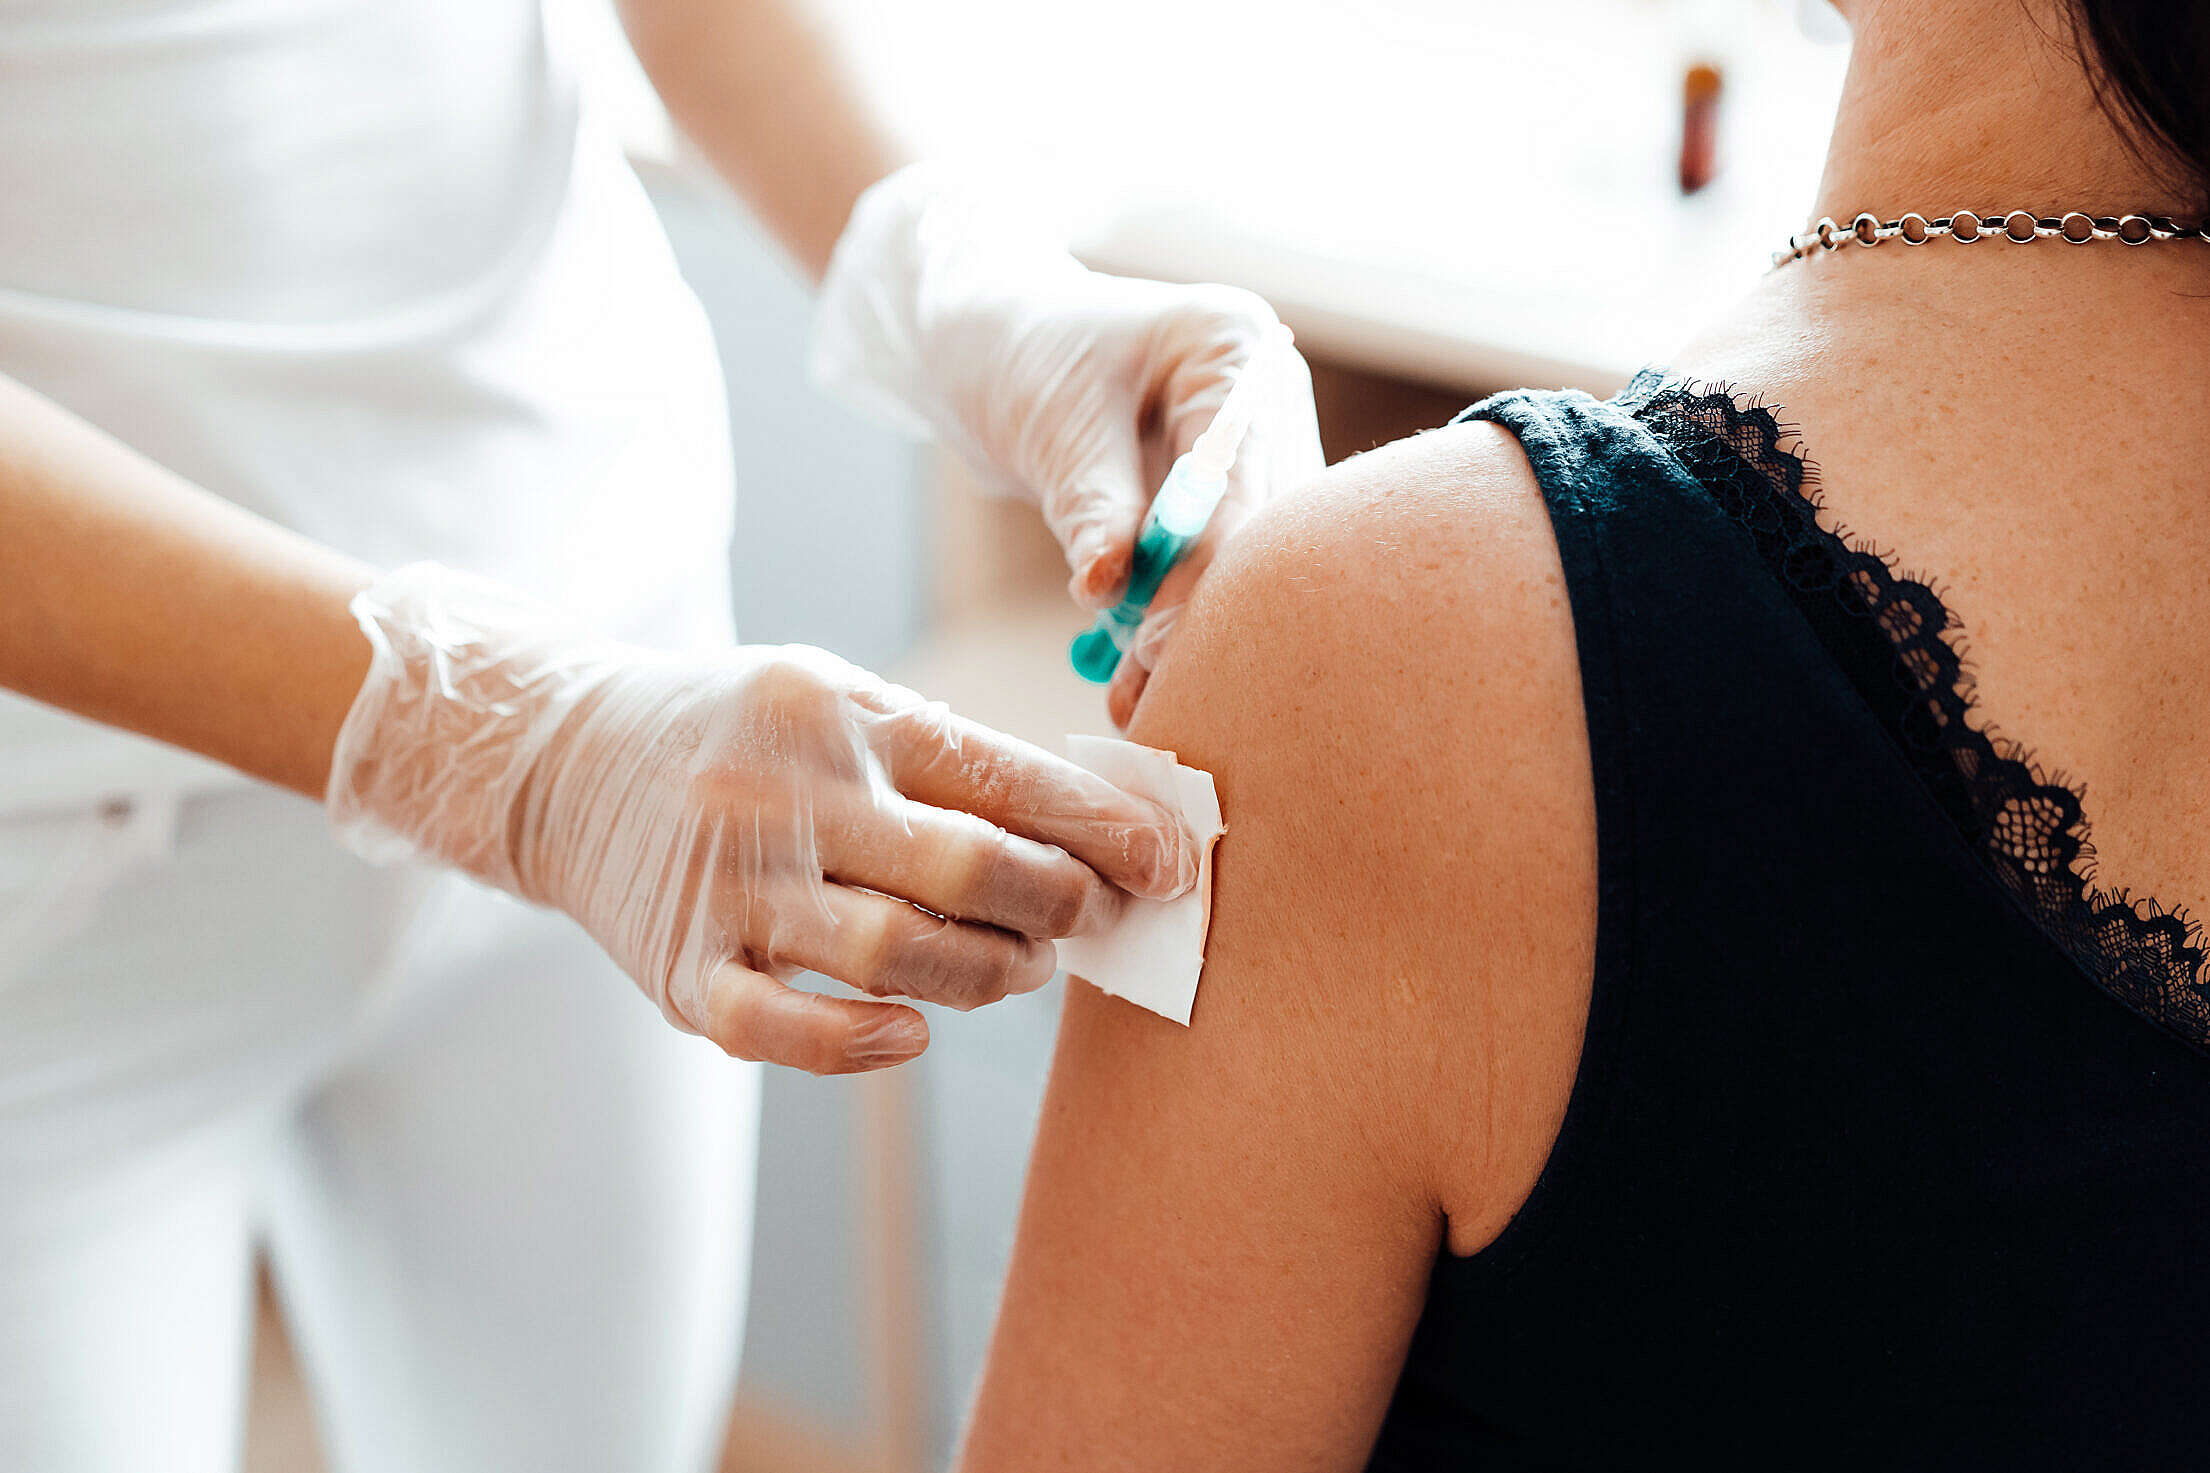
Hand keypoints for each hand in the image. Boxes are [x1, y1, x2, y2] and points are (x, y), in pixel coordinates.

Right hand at [326, 565, 1194, 1073]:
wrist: (562, 757)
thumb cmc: (740, 731)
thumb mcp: (834, 695)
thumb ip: (943, 754)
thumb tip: (1088, 828)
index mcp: (839, 713)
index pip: (1000, 774)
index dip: (1100, 826)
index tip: (1167, 862)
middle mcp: (786, 796)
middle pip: (963, 869)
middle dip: (1056, 906)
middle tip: (1087, 920)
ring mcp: (727, 887)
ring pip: (891, 955)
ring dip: (987, 976)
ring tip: (1020, 970)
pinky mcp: (681, 970)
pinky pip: (783, 1029)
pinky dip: (863, 1042)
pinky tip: (913, 1028)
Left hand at [813, 165, 1325, 725]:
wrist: (993, 351)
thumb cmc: (1020, 361)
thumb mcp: (1053, 427)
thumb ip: (1091, 505)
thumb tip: (1110, 584)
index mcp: (1236, 349)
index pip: (1240, 474)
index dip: (1204, 566)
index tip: (1157, 642)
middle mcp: (1267, 400)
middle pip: (1262, 529)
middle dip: (1201, 614)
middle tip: (1150, 694)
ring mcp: (1258, 452)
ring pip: (1245, 563)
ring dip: (1187, 633)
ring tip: (1137, 703)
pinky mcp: (1230, 499)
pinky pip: (1216, 572)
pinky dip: (1172, 623)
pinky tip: (1137, 678)